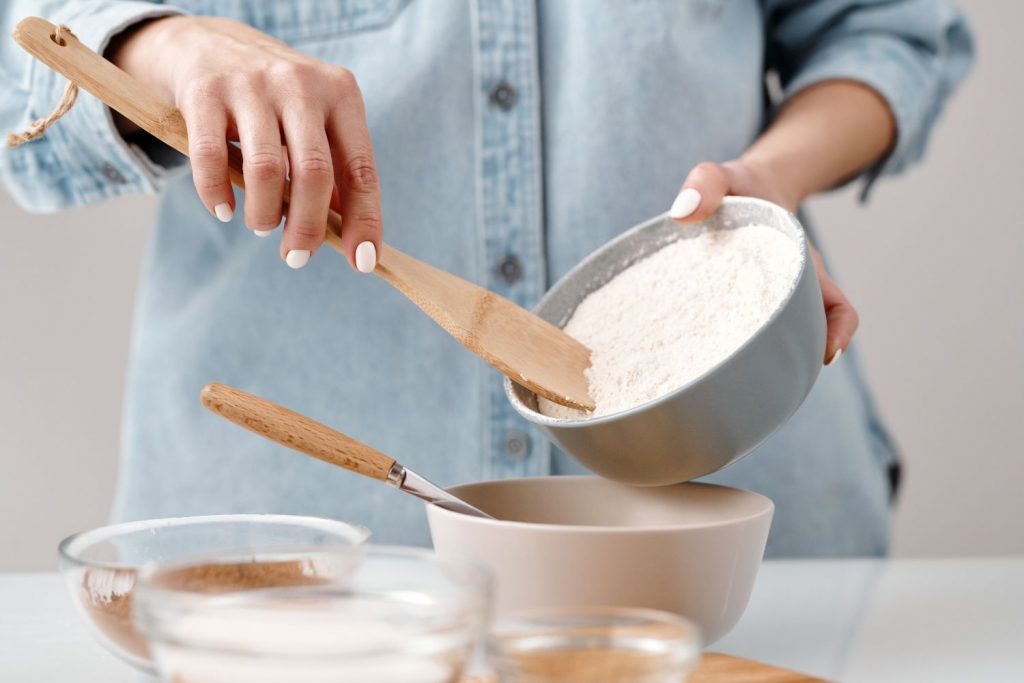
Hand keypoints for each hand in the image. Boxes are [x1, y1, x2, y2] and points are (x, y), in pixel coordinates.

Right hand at [109, 16, 380, 270]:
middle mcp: (301, 84)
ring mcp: (252, 84)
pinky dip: (217, 194)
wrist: (208, 43)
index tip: (363, 262)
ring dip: (263, 215)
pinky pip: (211, 157)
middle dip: (307, 227)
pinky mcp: (205, 91)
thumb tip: (352, 237)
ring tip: (259, 227)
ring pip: (266, 170)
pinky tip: (224, 210)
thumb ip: (334, 170)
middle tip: (295, 256)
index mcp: (341, 94)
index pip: (361, 169)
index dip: (364, 220)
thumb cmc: (275, 100)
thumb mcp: (314, 121)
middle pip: (315, 174)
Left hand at [669, 160, 854, 364]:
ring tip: (734, 383)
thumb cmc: (739, 186)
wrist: (740, 190)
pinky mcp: (734, 309)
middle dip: (796, 358)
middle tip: (767, 380)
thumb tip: (684, 213)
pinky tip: (705, 365)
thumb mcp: (724, 174)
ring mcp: (762, 303)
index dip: (838, 329)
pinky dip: (731, 352)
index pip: (834, 304)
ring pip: (776, 342)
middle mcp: (788, 289)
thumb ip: (706, 182)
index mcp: (799, 263)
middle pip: (806, 333)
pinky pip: (740, 336)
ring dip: (763, 362)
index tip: (827, 352)